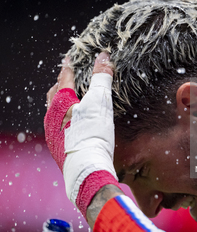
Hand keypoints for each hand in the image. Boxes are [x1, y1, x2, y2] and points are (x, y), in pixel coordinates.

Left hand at [44, 52, 120, 218]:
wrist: (87, 168)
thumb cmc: (93, 134)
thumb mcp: (100, 102)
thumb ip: (101, 78)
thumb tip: (103, 57)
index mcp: (60, 102)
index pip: (64, 78)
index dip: (68, 67)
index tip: (69, 58)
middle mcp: (52, 117)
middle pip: (53, 95)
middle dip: (61, 84)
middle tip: (68, 78)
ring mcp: (53, 133)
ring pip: (53, 111)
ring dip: (61, 102)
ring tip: (70, 100)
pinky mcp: (58, 146)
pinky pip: (57, 125)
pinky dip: (64, 118)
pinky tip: (73, 123)